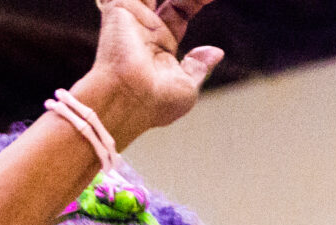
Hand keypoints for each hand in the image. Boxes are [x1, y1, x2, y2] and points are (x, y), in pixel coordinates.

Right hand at [73, 0, 226, 141]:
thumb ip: (198, 67)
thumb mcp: (186, 88)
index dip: (197, 1)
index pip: (180, 12)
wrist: (128, 101)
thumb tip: (216, 53)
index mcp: (161, 46)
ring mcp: (132, 18)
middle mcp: (145, 31)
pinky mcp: (120, 8)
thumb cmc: (154, 103)